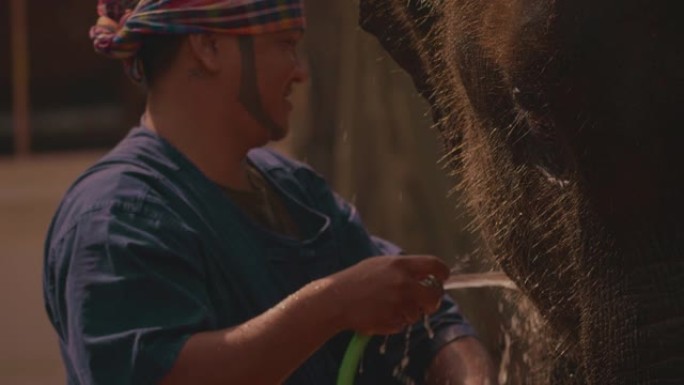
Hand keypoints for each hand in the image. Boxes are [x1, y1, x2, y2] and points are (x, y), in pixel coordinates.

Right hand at [329, 255, 448, 334]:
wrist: (335, 299)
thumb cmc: (356, 280)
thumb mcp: (380, 265)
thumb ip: (403, 269)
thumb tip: (425, 275)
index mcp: (400, 265)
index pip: (434, 265)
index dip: (443, 272)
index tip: (443, 278)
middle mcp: (403, 283)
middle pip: (434, 295)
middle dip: (432, 301)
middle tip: (426, 303)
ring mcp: (398, 302)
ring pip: (417, 313)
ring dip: (408, 313)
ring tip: (386, 306)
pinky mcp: (392, 320)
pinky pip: (402, 324)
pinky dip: (394, 322)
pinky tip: (379, 315)